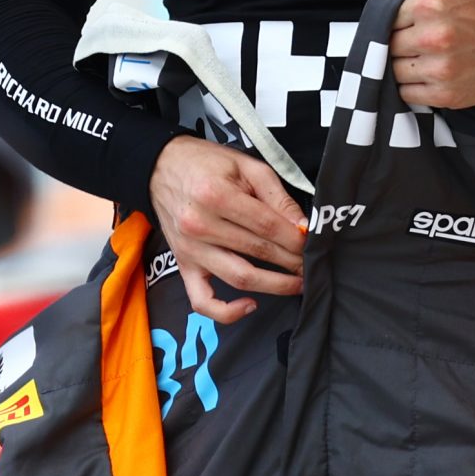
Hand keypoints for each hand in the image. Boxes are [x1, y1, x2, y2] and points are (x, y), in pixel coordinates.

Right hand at [149, 136, 306, 323]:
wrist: (161, 167)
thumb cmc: (206, 163)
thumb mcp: (246, 166)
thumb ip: (276, 195)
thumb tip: (302, 226)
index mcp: (216, 195)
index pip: (267, 226)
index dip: (296, 238)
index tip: (313, 243)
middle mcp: (200, 225)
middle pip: (257, 252)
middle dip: (292, 261)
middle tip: (312, 263)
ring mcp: (190, 250)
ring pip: (239, 278)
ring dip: (275, 285)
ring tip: (297, 283)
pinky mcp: (183, 265)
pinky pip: (203, 301)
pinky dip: (227, 311)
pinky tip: (251, 305)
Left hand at [388, 0, 474, 108]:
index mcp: (429, 5)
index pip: (387, 15)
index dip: (397, 17)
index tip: (409, 18)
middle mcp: (433, 38)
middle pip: (389, 43)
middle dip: (399, 39)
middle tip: (418, 35)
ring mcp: (439, 70)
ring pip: (395, 70)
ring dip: (404, 64)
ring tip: (422, 54)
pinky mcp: (446, 94)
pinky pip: (408, 94)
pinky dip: (412, 86)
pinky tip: (426, 72)